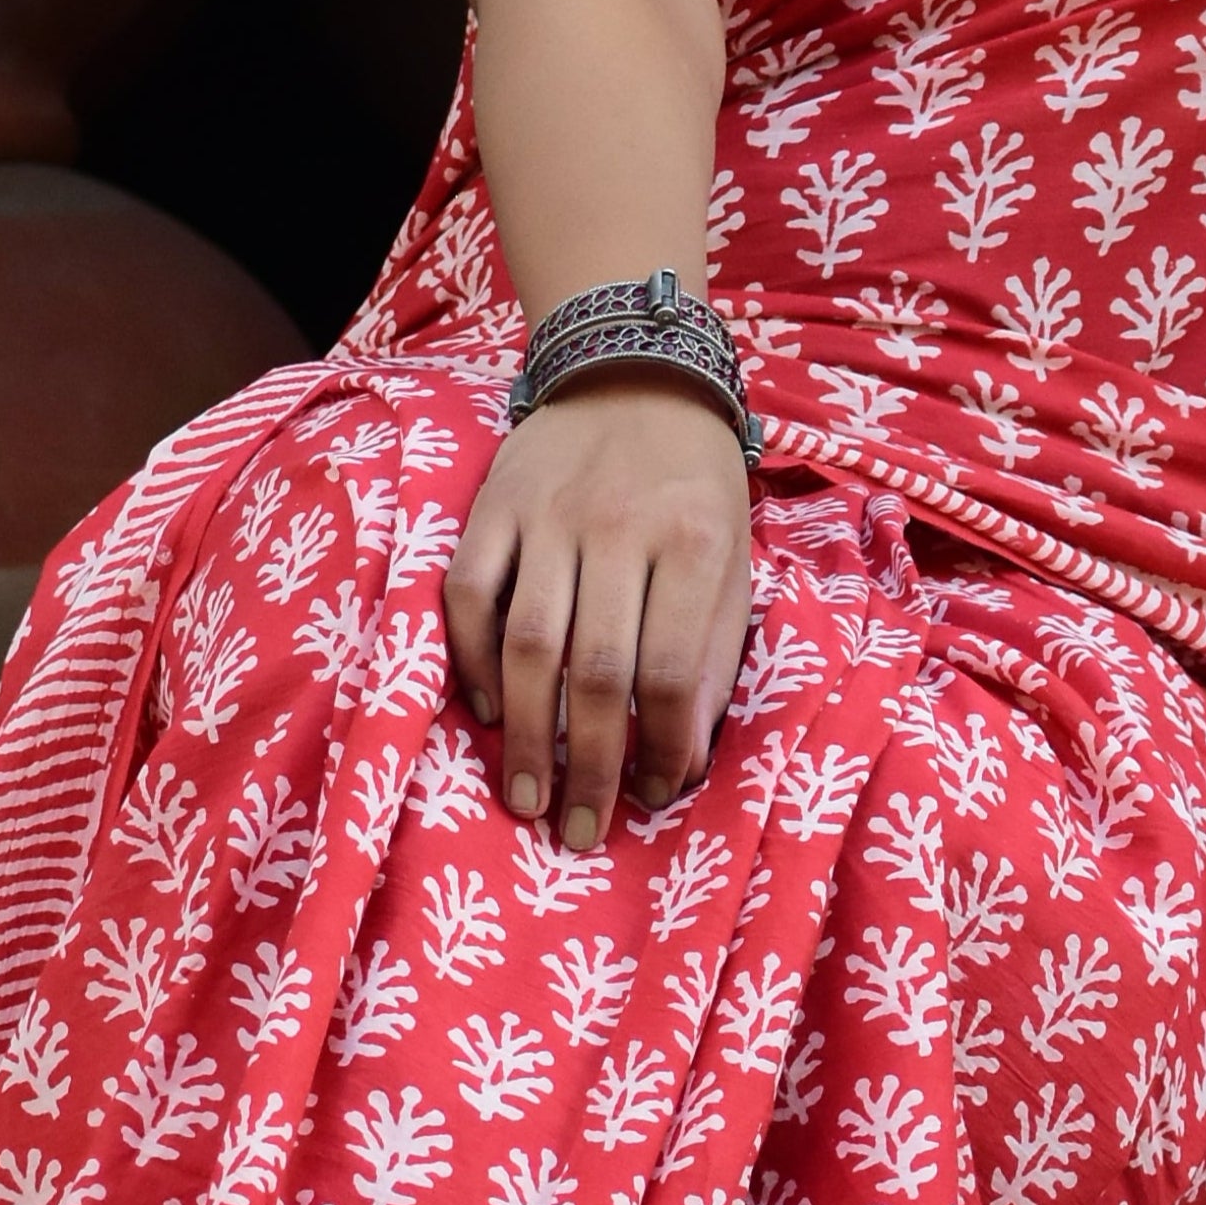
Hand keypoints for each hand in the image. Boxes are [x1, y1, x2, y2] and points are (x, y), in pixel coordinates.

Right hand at [442, 377, 751, 849]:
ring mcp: (548, 517)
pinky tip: (491, 711)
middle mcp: (619, 529)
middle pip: (598, 670)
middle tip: (579, 831)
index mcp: (695, 543)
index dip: (662, 748)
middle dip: (589, 764)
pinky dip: (474, 660)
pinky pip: (469, 596)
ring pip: (529, 643)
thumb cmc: (695, 485)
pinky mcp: (493, 507)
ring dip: (525, 734)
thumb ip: (715, 650)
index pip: (673, 671)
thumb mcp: (736, 557)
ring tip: (526, 798)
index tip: (658, 796)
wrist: (634, 372)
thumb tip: (686, 755)